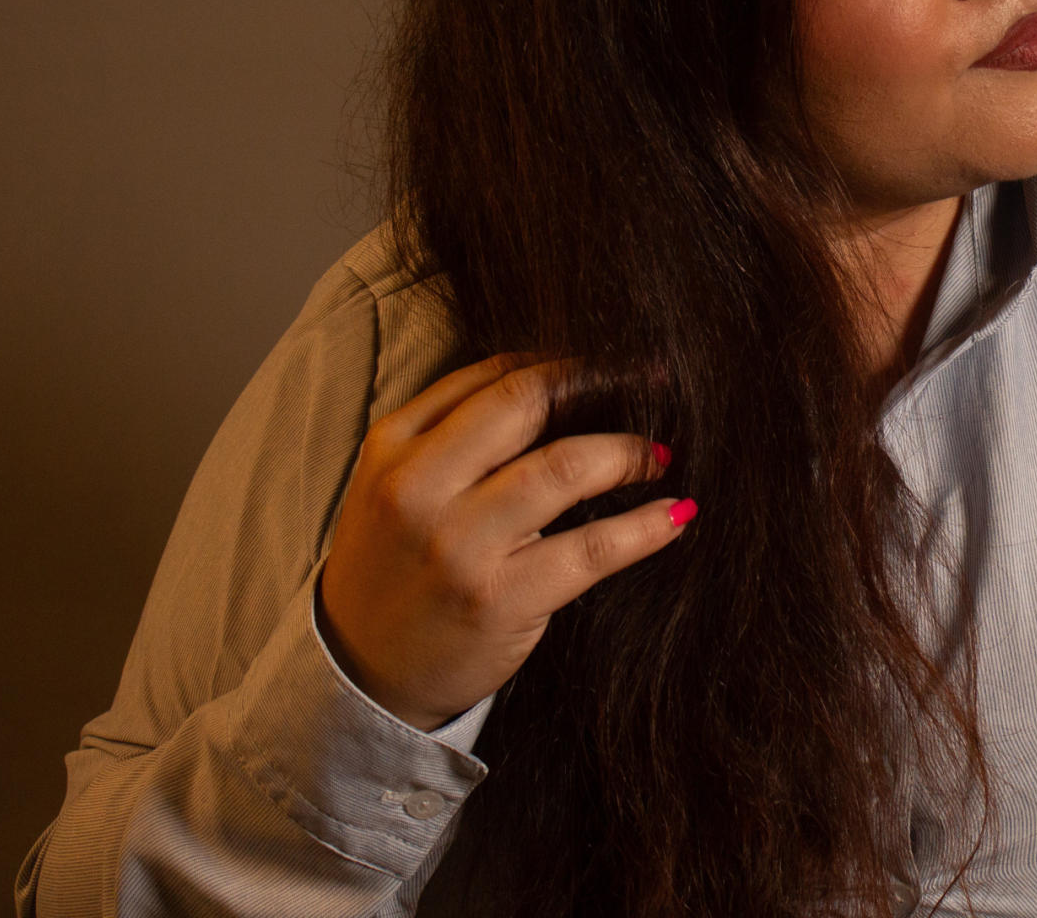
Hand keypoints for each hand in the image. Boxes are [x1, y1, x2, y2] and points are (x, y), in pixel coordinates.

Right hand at [316, 353, 693, 729]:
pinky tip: (675, 515)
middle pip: (527, 404)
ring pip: (564, 468)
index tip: (611, 360)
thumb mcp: (393, 488)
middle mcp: (419, 488)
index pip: (491, 376)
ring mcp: (459, 546)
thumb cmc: (394, 568)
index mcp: (393, 447)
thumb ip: (453, 435)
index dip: (564, 361)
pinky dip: (643, 527)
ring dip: (629, 453)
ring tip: (660, 454)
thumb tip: (558, 384)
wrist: (361, 675)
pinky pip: (590, 549)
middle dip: (603, 384)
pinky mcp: (499, 600)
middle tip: (650, 385)